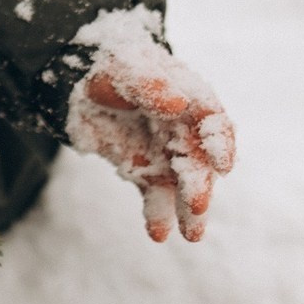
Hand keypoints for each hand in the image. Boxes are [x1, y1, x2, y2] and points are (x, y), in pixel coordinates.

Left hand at [67, 17, 234, 243]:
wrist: (81, 85)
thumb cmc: (113, 68)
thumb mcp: (126, 68)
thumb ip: (150, 84)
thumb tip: (179, 103)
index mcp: (189, 100)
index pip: (214, 122)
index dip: (221, 143)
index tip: (221, 164)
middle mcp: (184, 132)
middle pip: (200, 161)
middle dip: (201, 184)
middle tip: (197, 205)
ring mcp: (166, 155)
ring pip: (184, 186)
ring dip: (189, 211)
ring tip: (191, 235)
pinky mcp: (145, 173)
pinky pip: (155, 197)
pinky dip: (158, 216)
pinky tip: (158, 234)